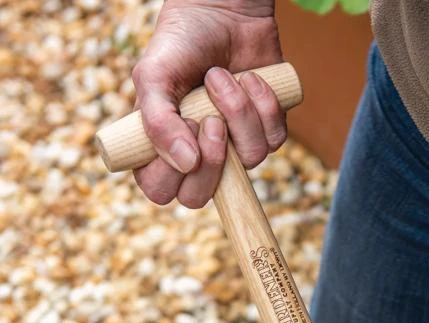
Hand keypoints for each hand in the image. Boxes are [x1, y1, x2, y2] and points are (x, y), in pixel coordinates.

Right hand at [132, 0, 285, 207]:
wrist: (223, 10)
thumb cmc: (181, 43)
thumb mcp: (154, 75)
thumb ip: (157, 122)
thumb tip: (186, 163)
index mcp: (161, 146)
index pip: (161, 191)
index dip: (172, 172)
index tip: (182, 130)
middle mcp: (197, 154)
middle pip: (201, 197)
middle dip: (212, 157)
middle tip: (209, 119)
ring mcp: (233, 147)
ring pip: (247, 163)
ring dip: (238, 113)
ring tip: (223, 77)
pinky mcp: (265, 131)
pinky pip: (274, 139)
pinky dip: (263, 103)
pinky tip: (251, 77)